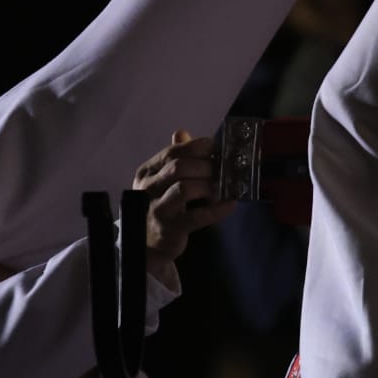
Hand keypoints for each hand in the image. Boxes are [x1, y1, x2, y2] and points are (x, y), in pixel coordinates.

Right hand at [131, 131, 236, 268]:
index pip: (172, 152)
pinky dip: (217, 209)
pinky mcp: (170, 229)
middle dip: (205, 166)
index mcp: (147, 172)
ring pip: (184, 189)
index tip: (216, 148)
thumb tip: (182, 133)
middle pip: (178, 167)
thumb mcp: (161, 180)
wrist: (147, 245)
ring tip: (222, 186)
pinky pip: (197, 217)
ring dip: (208, 185)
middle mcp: (148, 188)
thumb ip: (172, 157)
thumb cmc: (160, 206)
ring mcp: (158, 210)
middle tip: (222, 169)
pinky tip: (230, 204)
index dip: (197, 147)